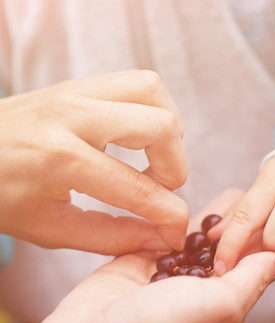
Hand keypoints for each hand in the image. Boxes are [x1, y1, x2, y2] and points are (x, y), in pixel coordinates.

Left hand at [0, 70, 188, 253]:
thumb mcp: (50, 229)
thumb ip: (111, 236)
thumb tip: (159, 239)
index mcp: (60, 159)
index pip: (138, 189)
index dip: (170, 216)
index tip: (176, 232)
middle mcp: (71, 116)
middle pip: (160, 125)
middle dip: (175, 167)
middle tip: (160, 190)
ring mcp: (73, 91)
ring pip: (152, 91)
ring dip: (167, 129)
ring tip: (153, 160)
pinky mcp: (76, 84)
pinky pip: (133, 83)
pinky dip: (149, 110)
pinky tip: (136, 139)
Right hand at [0, 189, 274, 322]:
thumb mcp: (223, 305)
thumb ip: (252, 278)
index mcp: (223, 307)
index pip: (250, 268)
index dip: (261, 241)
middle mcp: (196, 293)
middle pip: (223, 252)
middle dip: (239, 226)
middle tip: (254, 196)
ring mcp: (166, 277)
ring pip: (193, 243)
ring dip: (211, 220)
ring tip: (232, 194)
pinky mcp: (136, 264)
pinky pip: (160, 237)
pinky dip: (173, 221)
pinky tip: (185, 202)